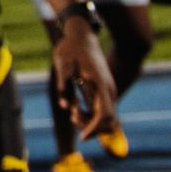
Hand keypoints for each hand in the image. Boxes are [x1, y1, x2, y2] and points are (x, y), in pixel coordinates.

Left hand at [52, 23, 117, 141]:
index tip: (83, 137)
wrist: (81, 35)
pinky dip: (90, 115)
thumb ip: (64, 85)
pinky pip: (101, 110)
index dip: (95, 129)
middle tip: (72, 115)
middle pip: (108, 121)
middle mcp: (108, 90)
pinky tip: (74, 107)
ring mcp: (107, 90)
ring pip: (105, 117)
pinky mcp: (102, 90)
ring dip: (89, 120)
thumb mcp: (62, 64)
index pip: (105, 115)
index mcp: (101, 85)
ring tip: (71, 110)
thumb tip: (65, 106)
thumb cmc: (71, 48)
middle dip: (90, 126)